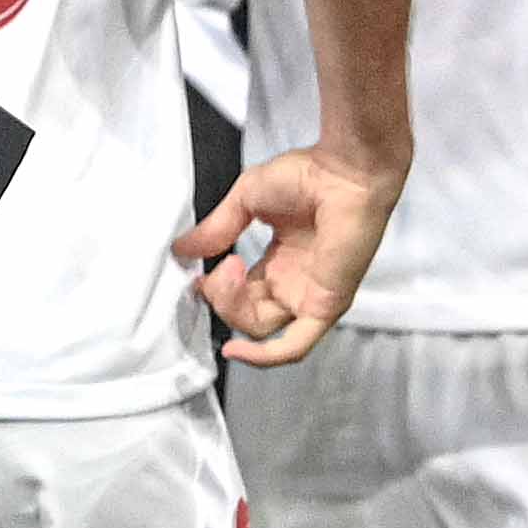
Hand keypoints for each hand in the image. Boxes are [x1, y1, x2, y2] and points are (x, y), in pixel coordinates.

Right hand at [174, 142, 402, 365]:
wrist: (345, 170)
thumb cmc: (306, 174)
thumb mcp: (247, 199)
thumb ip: (216, 229)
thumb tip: (181, 250)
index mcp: (283, 260)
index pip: (241, 293)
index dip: (216, 289)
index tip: (197, 270)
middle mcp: (296, 282)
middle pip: (247, 314)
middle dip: (221, 298)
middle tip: (217, 270)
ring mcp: (310, 295)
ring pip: (260, 328)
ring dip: (232, 307)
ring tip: (229, 269)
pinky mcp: (325, 305)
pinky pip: (294, 345)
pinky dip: (263, 356)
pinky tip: (235, 350)